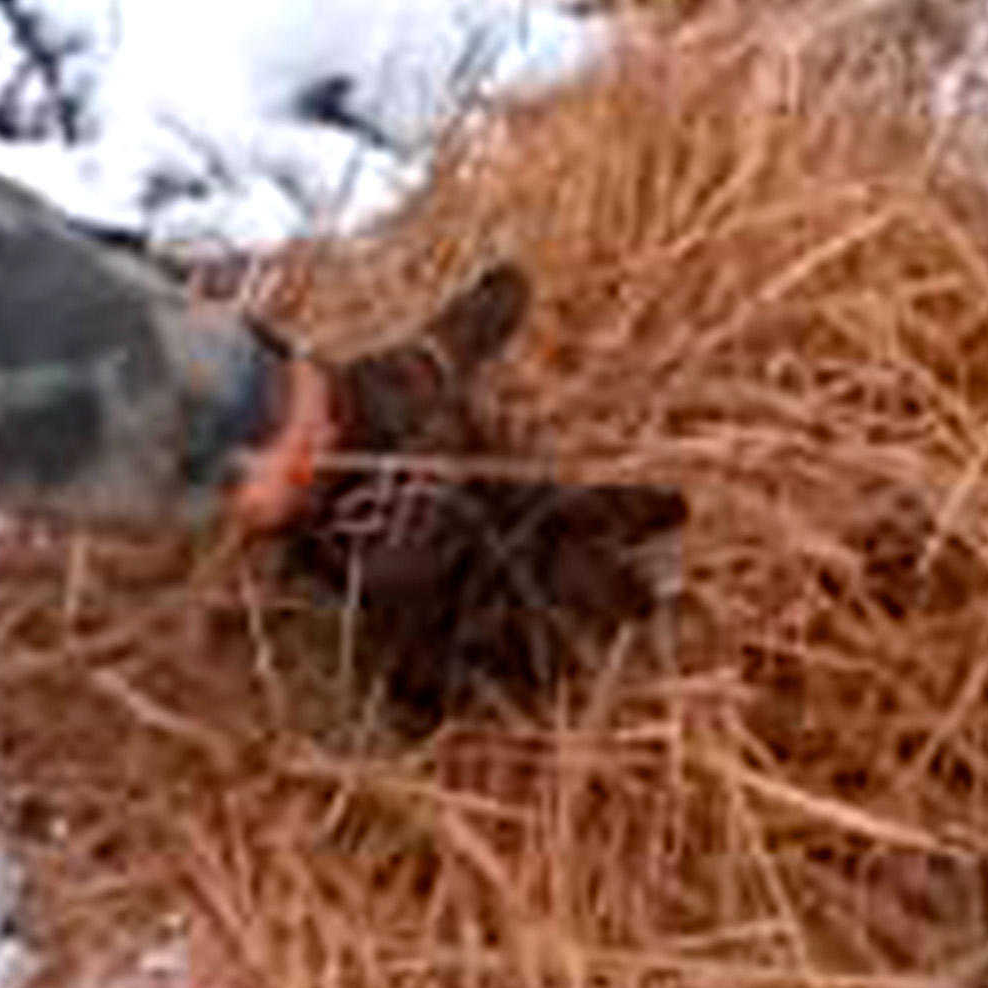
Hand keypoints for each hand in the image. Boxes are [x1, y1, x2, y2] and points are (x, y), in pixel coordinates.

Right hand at [279, 267, 685, 723]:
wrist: (305, 447)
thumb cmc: (374, 400)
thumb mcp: (434, 360)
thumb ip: (478, 326)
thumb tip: (514, 272)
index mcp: (517, 488)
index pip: (601, 506)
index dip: (642, 510)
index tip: (682, 511)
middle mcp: (498, 549)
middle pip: (578, 585)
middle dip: (617, 597)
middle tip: (651, 609)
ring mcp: (451, 592)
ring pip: (516, 642)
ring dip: (542, 659)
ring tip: (566, 675)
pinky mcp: (395, 622)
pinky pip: (419, 677)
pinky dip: (426, 697)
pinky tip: (438, 715)